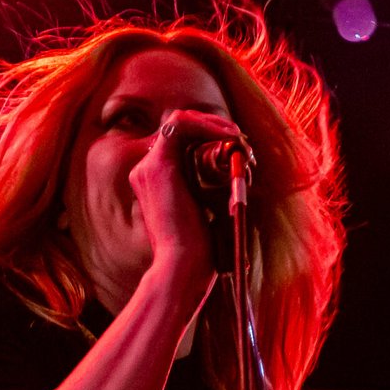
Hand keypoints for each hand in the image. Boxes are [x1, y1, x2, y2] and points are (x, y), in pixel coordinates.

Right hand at [129, 109, 241, 301]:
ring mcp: (147, 167)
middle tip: (243, 142)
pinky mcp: (158, 165)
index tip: (237, 150)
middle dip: (216, 129)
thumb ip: (209, 189)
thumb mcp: (205, 213)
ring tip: (240, 139)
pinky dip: (208, 125)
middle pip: (181, 129)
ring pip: (182, 122)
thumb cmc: (198, 251)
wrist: (182, 267)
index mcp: (155, 183)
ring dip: (215, 125)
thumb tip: (234, 171)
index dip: (209, 137)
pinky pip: (181, 124)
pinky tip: (230, 137)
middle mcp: (145, 171)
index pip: (180, 142)